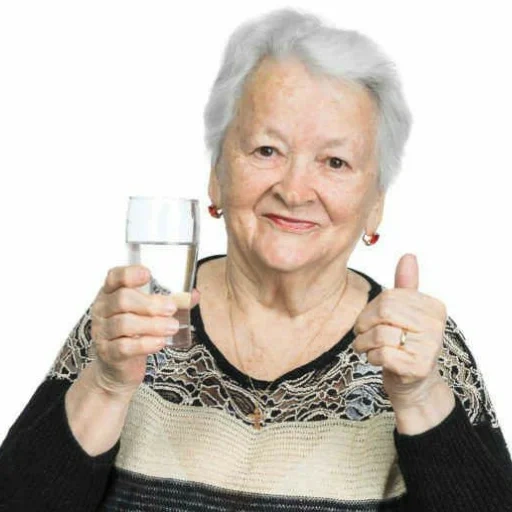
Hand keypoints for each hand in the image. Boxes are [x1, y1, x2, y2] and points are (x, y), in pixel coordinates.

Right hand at [89, 265, 199, 397]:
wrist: (117, 366)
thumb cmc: (133, 332)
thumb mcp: (148, 313)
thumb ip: (170, 301)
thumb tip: (193, 295)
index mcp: (111, 293)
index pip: (114, 276)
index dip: (129, 274)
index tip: (148, 274)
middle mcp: (102, 309)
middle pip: (122, 299)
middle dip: (150, 303)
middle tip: (171, 308)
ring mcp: (102, 332)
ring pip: (124, 324)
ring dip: (152, 324)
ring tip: (172, 327)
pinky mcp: (108, 353)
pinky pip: (124, 347)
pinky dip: (145, 344)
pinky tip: (160, 342)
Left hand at [352, 253, 448, 411]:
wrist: (414, 385)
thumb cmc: (406, 345)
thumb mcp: (405, 314)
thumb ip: (406, 287)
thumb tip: (409, 256)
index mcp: (434, 307)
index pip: (389, 296)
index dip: (370, 309)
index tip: (368, 320)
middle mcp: (436, 326)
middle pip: (383, 313)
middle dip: (364, 324)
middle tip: (361, 335)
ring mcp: (430, 348)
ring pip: (380, 334)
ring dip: (364, 343)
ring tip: (366, 348)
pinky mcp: (417, 368)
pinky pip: (381, 354)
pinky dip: (371, 357)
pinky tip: (376, 360)